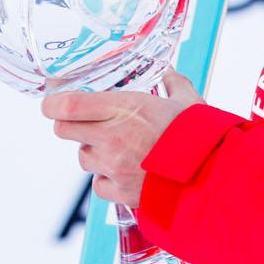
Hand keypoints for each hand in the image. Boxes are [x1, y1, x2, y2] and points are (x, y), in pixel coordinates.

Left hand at [41, 69, 202, 206]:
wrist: (212, 177)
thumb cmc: (202, 136)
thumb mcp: (190, 101)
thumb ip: (174, 83)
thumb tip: (168, 72)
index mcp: (126, 108)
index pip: (68, 105)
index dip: (53, 103)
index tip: (52, 101)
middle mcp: (113, 137)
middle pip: (64, 129)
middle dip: (70, 124)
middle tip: (86, 122)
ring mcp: (113, 166)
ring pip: (83, 156)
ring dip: (94, 151)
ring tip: (119, 147)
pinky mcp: (119, 191)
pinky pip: (99, 184)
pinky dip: (107, 178)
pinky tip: (127, 172)